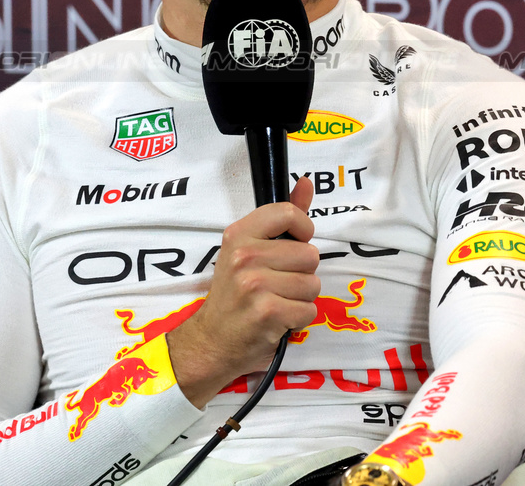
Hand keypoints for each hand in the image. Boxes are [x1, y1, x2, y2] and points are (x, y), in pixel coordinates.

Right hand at [166, 176, 319, 407]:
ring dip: (301, 298)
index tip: (295, 243)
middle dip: (302, 273)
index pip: (288, 213)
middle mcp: (244, 256)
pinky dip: (298, 320)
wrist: (212, 341)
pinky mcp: (267, 313)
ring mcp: (255, 285)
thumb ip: (281, 219)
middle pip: (310, 254)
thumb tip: (307, 182)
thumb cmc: (234, 295)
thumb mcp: (249, 250)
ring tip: (276, 302)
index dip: (303, 230)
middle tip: (277, 284)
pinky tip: (277, 320)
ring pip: (312, 285)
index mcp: (239, 235)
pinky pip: (309, 310)